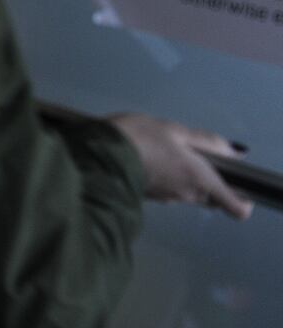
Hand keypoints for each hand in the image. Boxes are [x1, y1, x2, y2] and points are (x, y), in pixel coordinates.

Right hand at [107, 112, 252, 219]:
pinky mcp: (150, 198)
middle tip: (187, 152)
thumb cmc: (141, 138)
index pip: (237, 208)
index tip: (231, 180)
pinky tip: (148, 158)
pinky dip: (164, 177)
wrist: (98, 154)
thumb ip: (208, 142)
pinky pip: (168, 189)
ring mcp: (168, 199)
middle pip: (210, 195)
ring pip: (188, 191)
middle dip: (205, 178)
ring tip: (162, 151)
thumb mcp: (175, 130)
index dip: (241, 198)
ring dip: (182, 176)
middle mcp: (189, 195)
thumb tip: (236, 153)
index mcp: (201, 180)